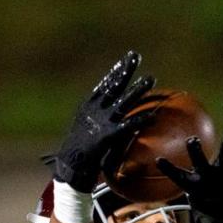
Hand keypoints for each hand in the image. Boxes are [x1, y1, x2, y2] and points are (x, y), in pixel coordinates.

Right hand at [53, 51, 155, 192]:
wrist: (69, 167)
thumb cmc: (77, 154)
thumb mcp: (85, 133)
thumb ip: (96, 125)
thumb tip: (105, 124)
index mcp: (88, 107)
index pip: (103, 86)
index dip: (114, 73)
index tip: (124, 61)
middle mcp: (95, 110)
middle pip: (113, 86)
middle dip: (125, 70)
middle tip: (135, 56)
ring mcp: (101, 121)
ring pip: (123, 101)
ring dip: (138, 89)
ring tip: (151, 78)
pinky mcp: (108, 135)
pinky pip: (128, 126)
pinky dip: (141, 120)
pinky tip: (153, 116)